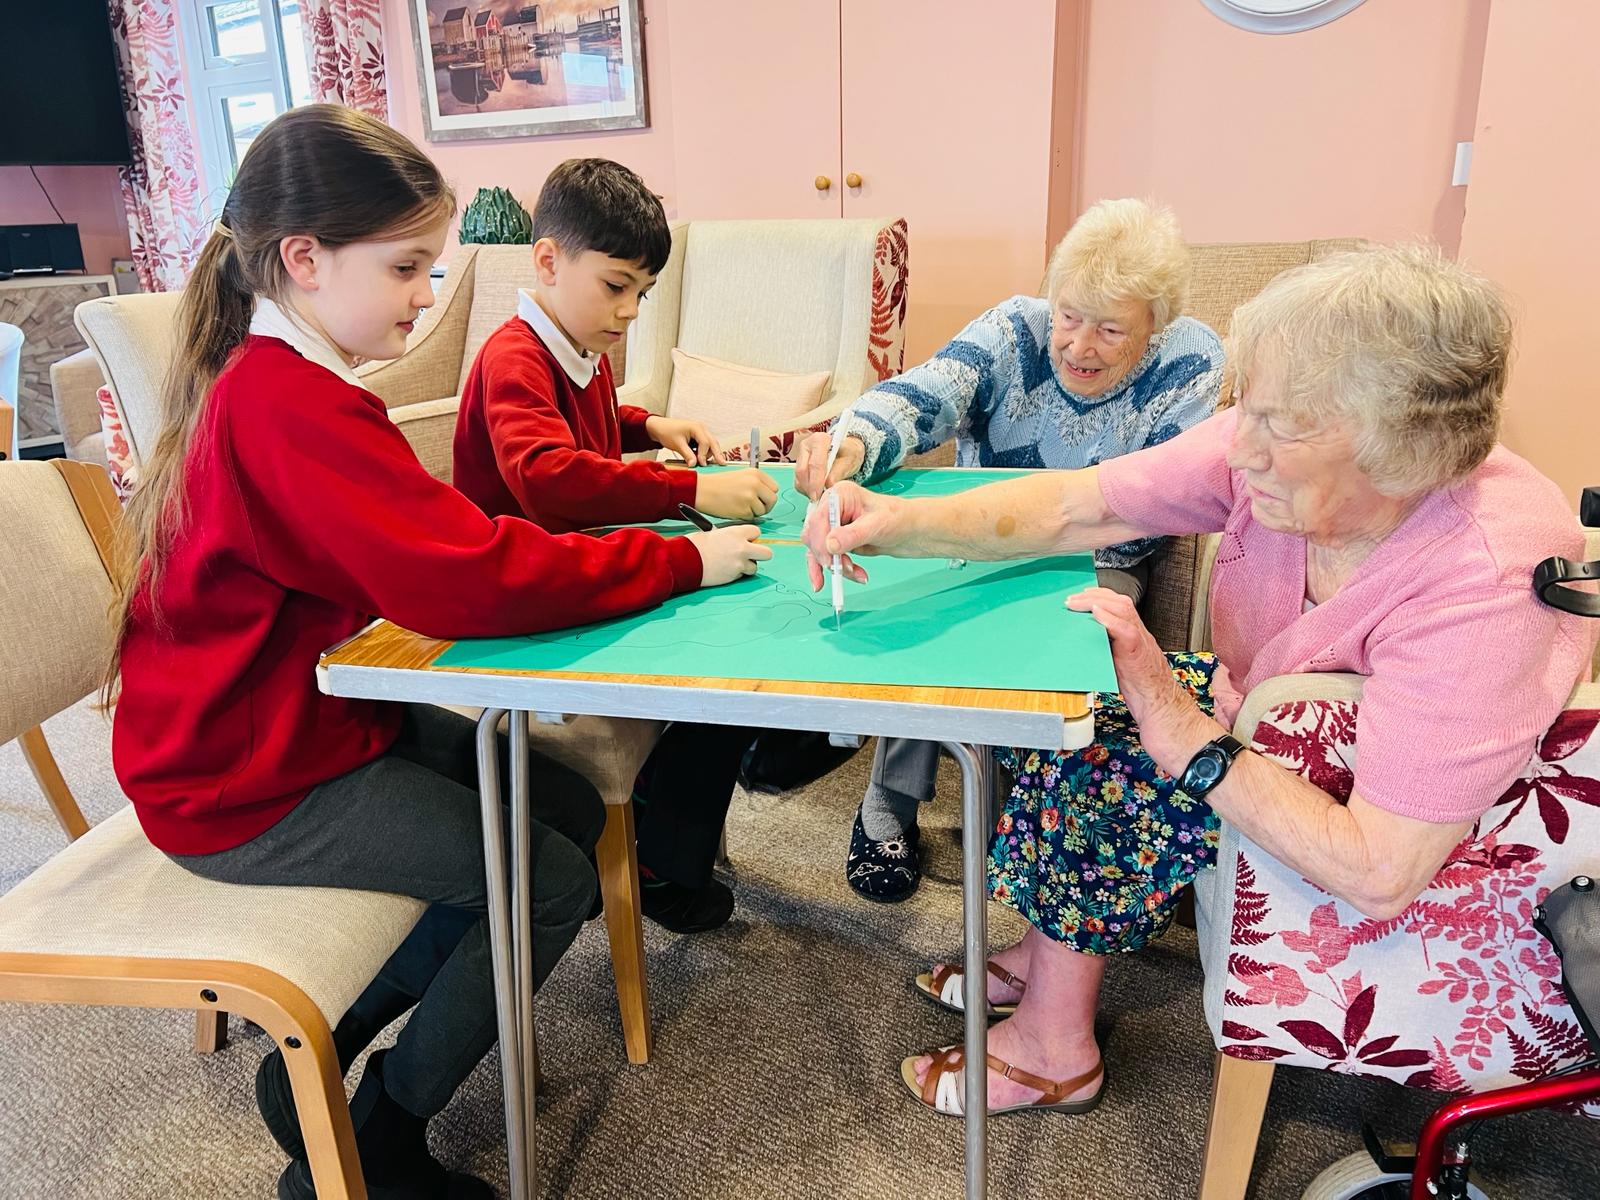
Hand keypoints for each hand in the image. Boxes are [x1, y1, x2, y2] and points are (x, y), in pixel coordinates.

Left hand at [646, 415, 725, 465]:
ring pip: (711, 444)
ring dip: (710, 453)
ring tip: (707, 463)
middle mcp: (701, 428)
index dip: (704, 455)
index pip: (706, 442)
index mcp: (696, 427)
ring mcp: (701, 431)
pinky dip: (705, 452)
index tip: (701, 464)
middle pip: (713, 442)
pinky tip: (703, 458)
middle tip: (723, 463)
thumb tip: (694, 465)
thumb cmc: (667, 432)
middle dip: (717, 453)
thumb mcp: (677, 444)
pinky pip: (706, 444)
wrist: (659, 427)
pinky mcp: (698, 436)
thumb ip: (687, 454)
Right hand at [687, 524, 772, 585]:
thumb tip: (737, 541)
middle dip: (760, 554)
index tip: (745, 540)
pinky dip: (736, 574)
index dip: (750, 537)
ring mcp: (739, 563)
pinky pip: (742, 575)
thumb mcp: (714, 533)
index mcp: (736, 533)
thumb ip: (730, 536)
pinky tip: (725, 570)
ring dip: (746, 566)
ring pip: (755, 567)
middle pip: (767, 553)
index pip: (756, 532)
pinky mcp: (734, 576)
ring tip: (732, 564)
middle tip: (749, 554)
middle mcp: (742, 548)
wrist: (685, 560)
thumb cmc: (695, 544)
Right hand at [695, 468, 778, 519]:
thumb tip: (768, 497)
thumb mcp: (741, 476)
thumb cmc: (718, 484)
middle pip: (772, 500)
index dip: (767, 495)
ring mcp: (751, 497)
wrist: (702, 490)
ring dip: (754, 512)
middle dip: (765, 506)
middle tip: (754, 507)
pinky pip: (752, 517)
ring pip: (763, 511)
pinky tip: (734, 509)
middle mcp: (755, 484)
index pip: (774, 488)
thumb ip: (756, 484)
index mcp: (756, 473)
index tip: (761, 498)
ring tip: (740, 506)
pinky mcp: (745, 510)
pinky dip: (745, 516)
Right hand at [794, 431, 865, 499]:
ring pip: (798, 478)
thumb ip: (838, 472)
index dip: (816, 482)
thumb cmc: (848, 452)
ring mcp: (800, 456)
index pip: (815, 464)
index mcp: (819, 440)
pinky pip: (798, 482)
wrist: (845, 450)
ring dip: (808, 491)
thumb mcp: (848, 460)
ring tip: (821, 496)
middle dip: (810, 488)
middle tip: (819, 500)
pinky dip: (807, 490)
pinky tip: (817, 492)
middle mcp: (806, 446)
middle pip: (802, 471)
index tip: (820, 495)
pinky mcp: (798, 466)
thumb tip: (828, 485)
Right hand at [801, 481, 901, 589]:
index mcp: (839, 495)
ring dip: (834, 566)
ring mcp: (833, 526)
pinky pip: (826, 559)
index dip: (820, 542)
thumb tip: (830, 545)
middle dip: (826, 557)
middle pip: (813, 536)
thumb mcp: (877, 525)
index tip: (830, 561)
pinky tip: (852, 577)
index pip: (818, 519)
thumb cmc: (898, 519)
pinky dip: (836, 570)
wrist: (910, 531)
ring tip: (855, 574)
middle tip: (842, 570)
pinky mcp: (836, 542)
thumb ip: (852, 535)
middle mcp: (832, 509)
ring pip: (818, 551)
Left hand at [1064, 587, 1215, 771]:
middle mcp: (1140, 634)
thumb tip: (1081, 644)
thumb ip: (1107, 650)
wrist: (1163, 711)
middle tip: (1071, 599)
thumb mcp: (1120, 665)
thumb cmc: (1142, 693)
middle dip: (1093, 595)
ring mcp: (1141, 642)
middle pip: (1120, 601)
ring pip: (1123, 610)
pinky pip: (1126, 630)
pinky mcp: (1139, 655)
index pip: (1120, 605)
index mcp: (1135, 636)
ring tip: (1076, 604)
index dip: (1100, 596)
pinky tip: (1095, 615)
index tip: (1079, 596)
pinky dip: (1110, 620)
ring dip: (1096, 603)